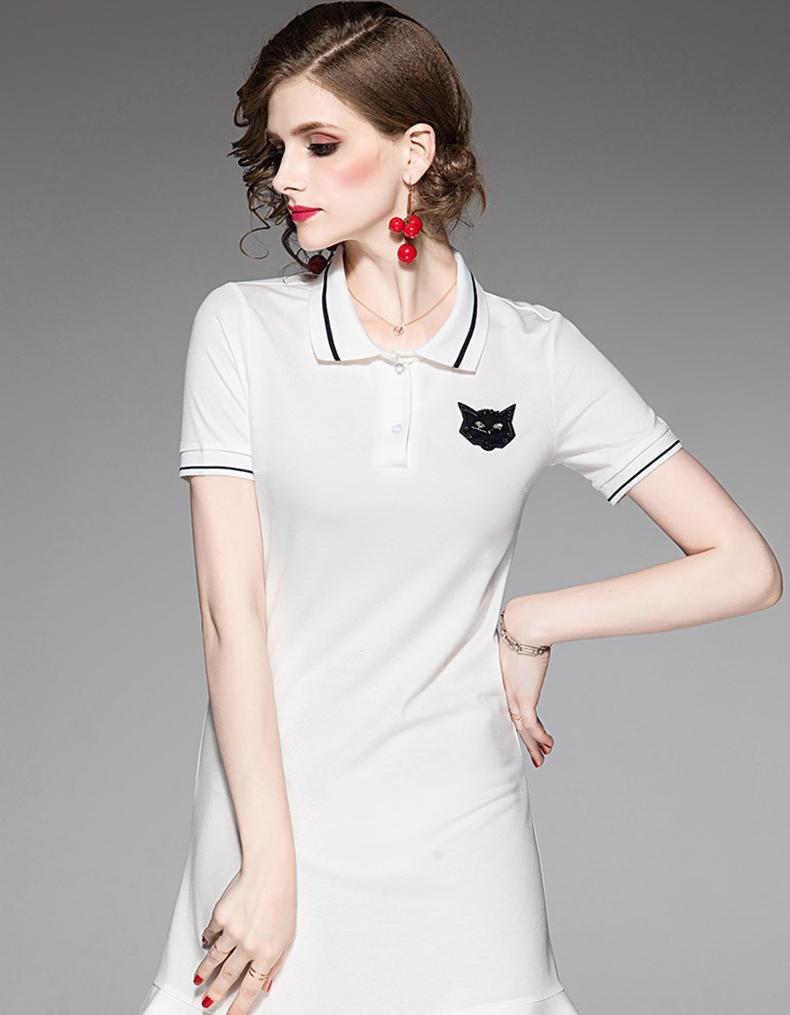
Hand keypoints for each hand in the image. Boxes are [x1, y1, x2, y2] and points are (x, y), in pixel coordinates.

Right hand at [192, 842, 296, 1012]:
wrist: (270, 869)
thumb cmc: (283, 898)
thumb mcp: (289, 935)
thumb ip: (276, 963)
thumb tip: (265, 985)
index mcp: (268, 952)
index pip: (250, 988)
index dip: (239, 1006)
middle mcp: (249, 945)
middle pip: (227, 977)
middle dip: (216, 993)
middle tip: (207, 1002)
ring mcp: (233, 931)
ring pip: (214, 959)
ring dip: (205, 972)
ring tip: (199, 980)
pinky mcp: (220, 916)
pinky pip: (211, 934)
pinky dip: (208, 940)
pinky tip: (206, 944)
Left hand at [497, 603, 554, 767]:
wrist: (523, 628)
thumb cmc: (524, 629)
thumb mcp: (525, 643)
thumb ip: (530, 648)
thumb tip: (536, 642)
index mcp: (506, 679)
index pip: (511, 705)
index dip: (519, 720)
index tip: (526, 731)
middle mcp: (508, 690)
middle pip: (515, 721)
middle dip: (526, 740)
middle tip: (535, 756)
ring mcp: (515, 695)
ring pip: (522, 727)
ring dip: (533, 743)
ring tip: (542, 757)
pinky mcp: (524, 696)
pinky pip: (531, 724)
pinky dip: (539, 736)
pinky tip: (548, 744)